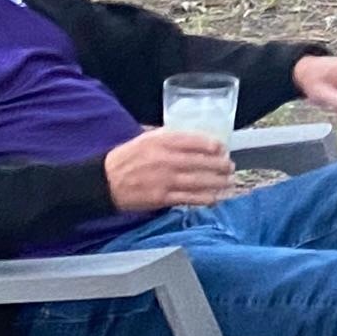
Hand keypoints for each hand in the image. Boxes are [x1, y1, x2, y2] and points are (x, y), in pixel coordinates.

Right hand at [104, 128, 235, 211]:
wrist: (105, 181)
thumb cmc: (127, 158)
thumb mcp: (147, 138)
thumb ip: (170, 137)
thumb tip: (194, 137)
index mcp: (162, 141)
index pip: (195, 141)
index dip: (213, 145)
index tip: (223, 148)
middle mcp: (166, 159)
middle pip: (202, 162)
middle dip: (221, 165)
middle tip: (231, 166)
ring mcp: (165, 180)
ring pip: (200, 181)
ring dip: (219, 182)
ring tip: (229, 182)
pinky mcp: (162, 198)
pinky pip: (190, 199)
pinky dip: (206, 199)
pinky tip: (216, 198)